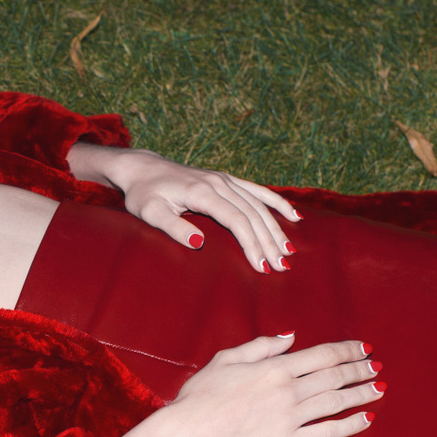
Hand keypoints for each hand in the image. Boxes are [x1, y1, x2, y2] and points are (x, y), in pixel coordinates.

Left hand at [67, 143, 301, 273]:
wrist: (143, 168)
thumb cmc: (143, 194)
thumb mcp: (150, 213)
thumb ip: (173, 228)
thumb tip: (200, 242)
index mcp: (201, 192)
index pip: (235, 220)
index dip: (251, 244)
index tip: (262, 266)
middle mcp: (218, 182)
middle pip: (252, 215)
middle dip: (269, 242)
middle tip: (282, 267)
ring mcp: (224, 179)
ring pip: (258, 205)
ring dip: (276, 229)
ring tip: (289, 253)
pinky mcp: (225, 179)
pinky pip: (257, 191)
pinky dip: (276, 203)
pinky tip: (293, 216)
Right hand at [161, 334, 379, 436]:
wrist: (188, 432)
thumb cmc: (201, 395)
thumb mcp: (226, 359)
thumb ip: (261, 346)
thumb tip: (291, 338)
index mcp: (275, 367)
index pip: (323, 355)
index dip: (347, 350)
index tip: (363, 348)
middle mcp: (288, 390)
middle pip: (335, 376)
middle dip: (360, 370)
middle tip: (376, 367)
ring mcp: (290, 418)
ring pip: (336, 402)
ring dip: (361, 394)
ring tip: (379, 389)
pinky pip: (326, 433)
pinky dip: (349, 425)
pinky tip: (365, 419)